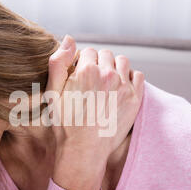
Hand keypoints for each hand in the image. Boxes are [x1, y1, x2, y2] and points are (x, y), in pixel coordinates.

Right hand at [45, 35, 143, 189]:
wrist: (83, 151)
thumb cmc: (65, 124)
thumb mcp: (52, 93)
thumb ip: (59, 62)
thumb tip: (69, 38)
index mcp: (86, 70)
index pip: (88, 51)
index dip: (82, 63)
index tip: (80, 76)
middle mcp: (108, 75)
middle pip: (105, 54)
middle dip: (98, 64)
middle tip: (92, 82)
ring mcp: (124, 87)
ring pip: (122, 61)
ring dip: (114, 67)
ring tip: (106, 84)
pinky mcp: (136, 99)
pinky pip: (138, 75)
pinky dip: (130, 77)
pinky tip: (119, 88)